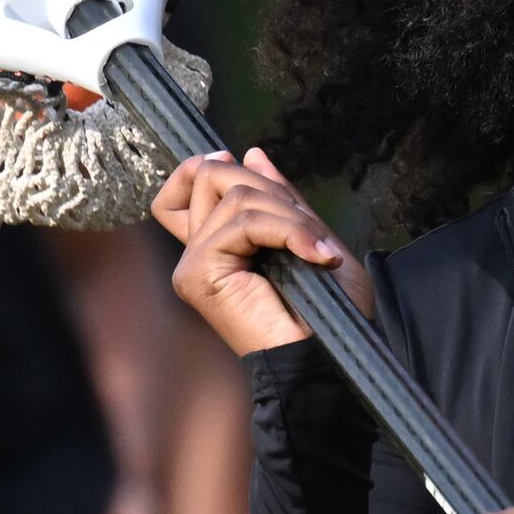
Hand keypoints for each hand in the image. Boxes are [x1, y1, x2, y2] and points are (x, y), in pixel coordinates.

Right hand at [151, 149, 369, 355]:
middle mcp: (197, 252)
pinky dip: (289, 230)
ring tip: (319, 252)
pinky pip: (243, 221)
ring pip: (234, 194)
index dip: (208, 167)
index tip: (245, 167)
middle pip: (208, 176)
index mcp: (218, 245)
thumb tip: (252, 154)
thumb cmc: (328, 313)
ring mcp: (194, 263)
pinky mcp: (199, 273)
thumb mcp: (311, 237)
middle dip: (270, 190)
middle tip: (308, 232)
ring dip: (291, 216)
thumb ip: (281, 199)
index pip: (184, 186)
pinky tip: (316, 256)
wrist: (329, 358)